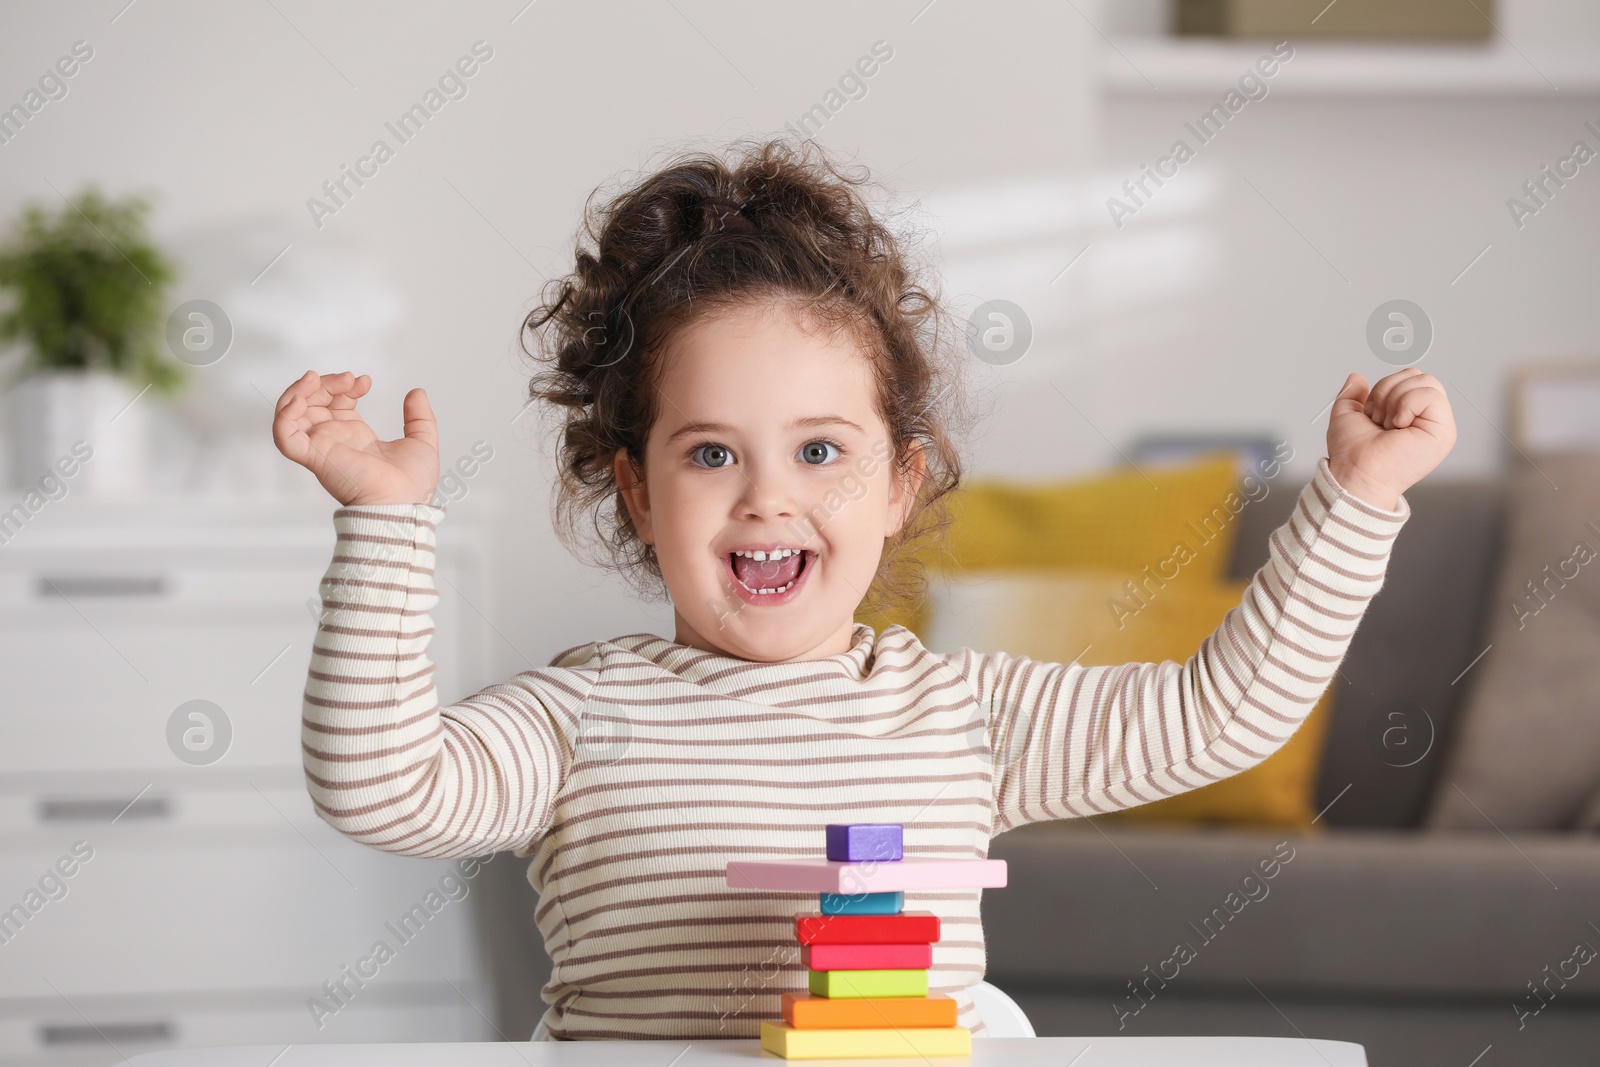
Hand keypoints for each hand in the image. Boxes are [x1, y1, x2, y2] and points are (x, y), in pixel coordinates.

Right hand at [272, 370, 439, 505]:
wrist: (404, 505)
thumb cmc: (412, 486)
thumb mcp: (421, 441)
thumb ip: (420, 416)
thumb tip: (417, 392)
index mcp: (355, 436)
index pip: (335, 403)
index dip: (344, 386)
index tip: (365, 381)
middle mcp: (334, 440)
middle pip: (313, 402)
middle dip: (326, 382)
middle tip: (350, 378)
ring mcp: (321, 448)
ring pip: (292, 413)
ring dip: (301, 390)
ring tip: (320, 379)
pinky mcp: (314, 457)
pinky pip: (284, 435)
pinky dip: (285, 414)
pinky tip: (300, 398)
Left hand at [1325, 369, 1455, 510]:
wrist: (1356, 473)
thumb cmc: (1351, 454)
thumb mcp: (1346, 415)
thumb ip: (1351, 394)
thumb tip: (1357, 378)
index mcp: (1410, 413)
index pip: (1408, 377)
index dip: (1384, 389)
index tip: (1372, 415)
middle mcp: (1427, 418)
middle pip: (1417, 375)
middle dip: (1388, 392)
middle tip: (1380, 421)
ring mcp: (1438, 424)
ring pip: (1425, 381)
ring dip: (1395, 401)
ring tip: (1389, 426)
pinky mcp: (1444, 431)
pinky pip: (1431, 395)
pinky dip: (1407, 405)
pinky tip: (1399, 426)